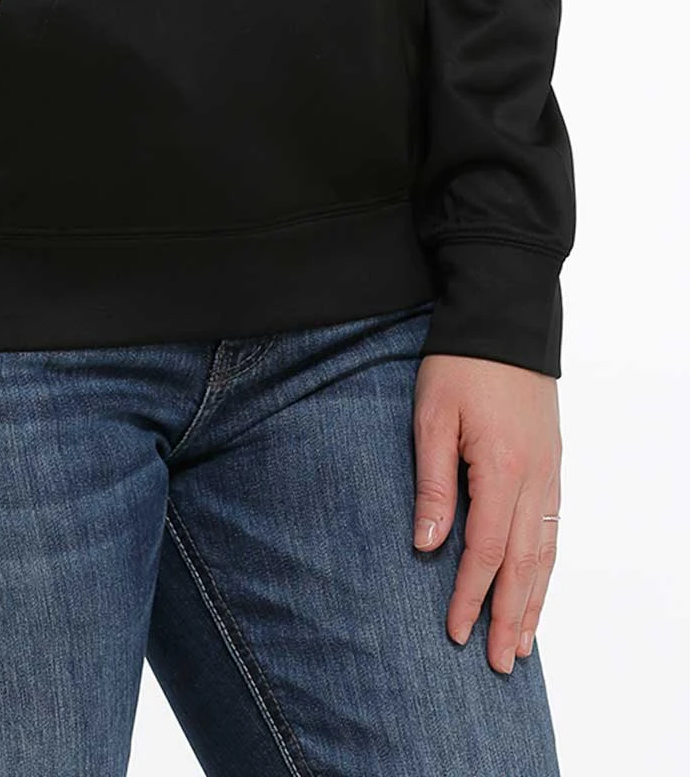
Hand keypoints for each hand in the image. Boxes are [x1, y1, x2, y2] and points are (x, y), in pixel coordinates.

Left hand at [412, 354, 561, 674]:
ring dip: (535, 598)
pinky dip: (547, 564)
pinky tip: (538, 583)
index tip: (457, 632)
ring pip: (546, 549)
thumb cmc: (460, 363)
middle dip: (511, 616)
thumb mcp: (431, 417)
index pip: (485, 549)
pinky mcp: (552, 462)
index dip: (471, 595)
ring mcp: (549, 471)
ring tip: (524, 642)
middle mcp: (535, 478)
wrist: (505, 318)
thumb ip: (432, 484)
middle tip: (501, 664)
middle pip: (524, 562)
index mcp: (501, 469)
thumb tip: (427, 545)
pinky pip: (553, 526)